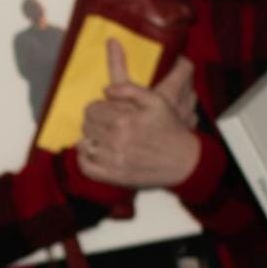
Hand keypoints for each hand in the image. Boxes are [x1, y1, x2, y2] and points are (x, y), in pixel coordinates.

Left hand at [77, 39, 199, 189]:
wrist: (183, 160)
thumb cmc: (169, 128)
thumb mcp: (156, 101)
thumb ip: (129, 90)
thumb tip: (105, 90)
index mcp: (124, 121)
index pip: (91, 110)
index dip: (96, 107)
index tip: (104, 109)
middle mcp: (116, 142)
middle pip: (87, 126)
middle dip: (93, 121)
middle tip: (104, 122)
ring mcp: (114, 161)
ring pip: (86, 145)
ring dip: (91, 138)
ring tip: (102, 136)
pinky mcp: (115, 177)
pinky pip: (87, 168)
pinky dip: (84, 159)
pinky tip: (91, 151)